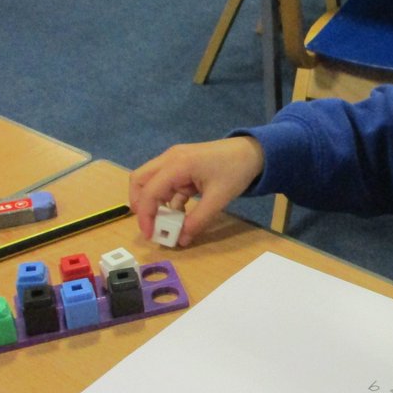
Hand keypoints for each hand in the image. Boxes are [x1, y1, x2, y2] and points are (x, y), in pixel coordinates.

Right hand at [128, 137, 263, 245]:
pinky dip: (167, 199)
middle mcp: (170, 159)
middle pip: (140, 180)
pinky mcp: (181, 165)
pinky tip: (178, 213)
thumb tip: (182, 240)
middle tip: (150, 225)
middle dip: (141, 205)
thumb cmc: (235, 171)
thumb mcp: (218, 199)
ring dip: (153, 202)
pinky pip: (165, 183)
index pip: (149, 191)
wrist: (252, 152)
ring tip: (165, 223)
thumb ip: (198, 220)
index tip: (150, 235)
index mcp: (177, 164)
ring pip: (150, 181)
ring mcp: (174, 160)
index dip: (145, 215)